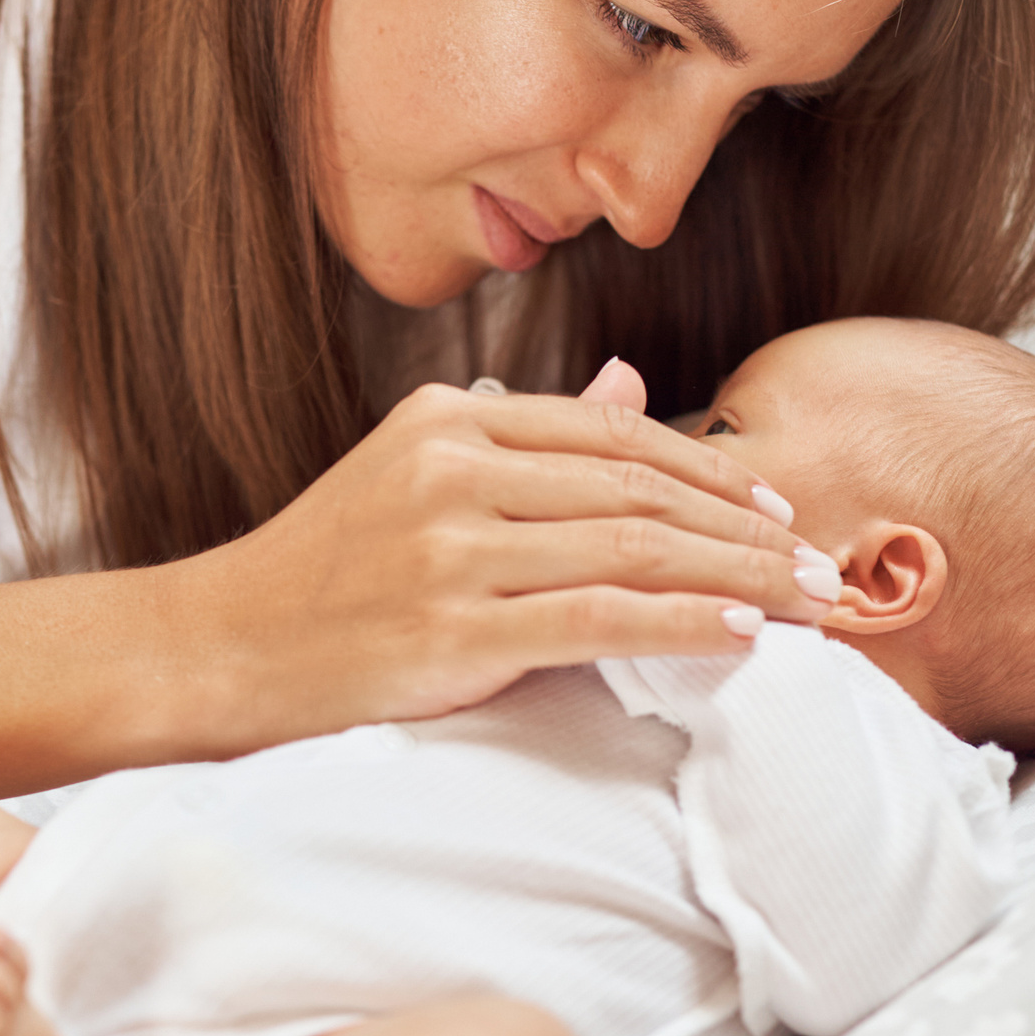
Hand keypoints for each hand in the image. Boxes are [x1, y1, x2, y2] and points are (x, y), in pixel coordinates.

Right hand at [173, 359, 833, 739]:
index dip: (708, 469)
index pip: (610, 435)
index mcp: (447, 420)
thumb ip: (524, 438)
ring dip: (737, 577)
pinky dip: (682, 622)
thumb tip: (628, 386)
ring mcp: (450, 547)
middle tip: (818, 563)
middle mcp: (452, 468)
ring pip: (632, 547)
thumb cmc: (321, 577)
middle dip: (744, 527)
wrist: (216, 649)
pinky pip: (597, 617)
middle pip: (635, 488)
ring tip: (804, 604)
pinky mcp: (451, 627)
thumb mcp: (411, 475)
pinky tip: (739, 635)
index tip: (776, 507)